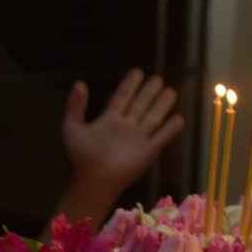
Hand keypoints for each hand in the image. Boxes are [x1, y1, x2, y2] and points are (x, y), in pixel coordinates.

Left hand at [62, 70, 184, 198]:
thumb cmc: (81, 157)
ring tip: (171, 91)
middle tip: (158, 79)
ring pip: (153, 117)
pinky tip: (179, 119)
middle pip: (140, 105)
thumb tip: (79, 83)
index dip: (130, 85)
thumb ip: (75, 105)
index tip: (137, 72)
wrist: (93, 179)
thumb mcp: (72, 127)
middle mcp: (126, 128)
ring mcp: (138, 139)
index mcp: (109, 121)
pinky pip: (162, 138)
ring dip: (162, 105)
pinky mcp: (147, 152)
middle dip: (149, 92)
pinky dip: (170, 129)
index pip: (122, 97)